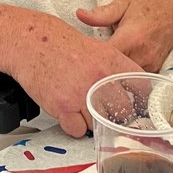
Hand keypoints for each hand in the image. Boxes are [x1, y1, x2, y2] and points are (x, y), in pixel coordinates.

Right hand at [4, 15, 143, 138]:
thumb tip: (133, 93)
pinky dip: (73, 126)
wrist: (31, 41)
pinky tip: (68, 111)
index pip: (142, 88)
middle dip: (114, 113)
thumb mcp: (98, 49)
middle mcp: (100, 77)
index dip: (141, 100)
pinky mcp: (63, 107)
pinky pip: (78, 131)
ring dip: (92, 120)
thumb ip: (116, 70)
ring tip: (79, 104)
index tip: (138, 106)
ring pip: (100, 123)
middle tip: (101, 107)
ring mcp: (82, 94)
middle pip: (123, 111)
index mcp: (113, 60)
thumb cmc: (60, 45)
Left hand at [76, 0, 172, 72]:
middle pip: (114, 73)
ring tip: (102, 66)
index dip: (90, 62)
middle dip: (100, 71)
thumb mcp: (123, 2)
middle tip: (86, 66)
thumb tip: (80, 15)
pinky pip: (137, 79)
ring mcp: (151, 64)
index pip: (105, 60)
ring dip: (113, 75)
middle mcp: (143, 55)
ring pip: (125, 79)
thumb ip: (101, 14)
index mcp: (132, 38)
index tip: (79, 60)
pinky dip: (126, 76)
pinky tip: (117, 68)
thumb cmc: (149, 2)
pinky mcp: (156, 69)